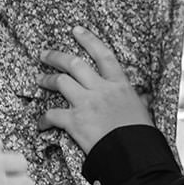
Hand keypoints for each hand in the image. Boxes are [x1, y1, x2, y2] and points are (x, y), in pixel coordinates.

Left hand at [39, 26, 153, 152]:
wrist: (133, 153)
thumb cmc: (140, 135)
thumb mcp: (144, 111)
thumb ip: (139, 100)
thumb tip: (144, 97)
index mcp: (119, 85)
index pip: (102, 55)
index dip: (88, 40)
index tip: (76, 30)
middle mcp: (101, 89)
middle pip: (74, 64)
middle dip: (56, 57)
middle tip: (44, 55)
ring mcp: (86, 104)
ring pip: (60, 82)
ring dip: (47, 80)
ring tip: (40, 80)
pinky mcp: (75, 121)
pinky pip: (52, 114)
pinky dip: (44, 118)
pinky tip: (41, 123)